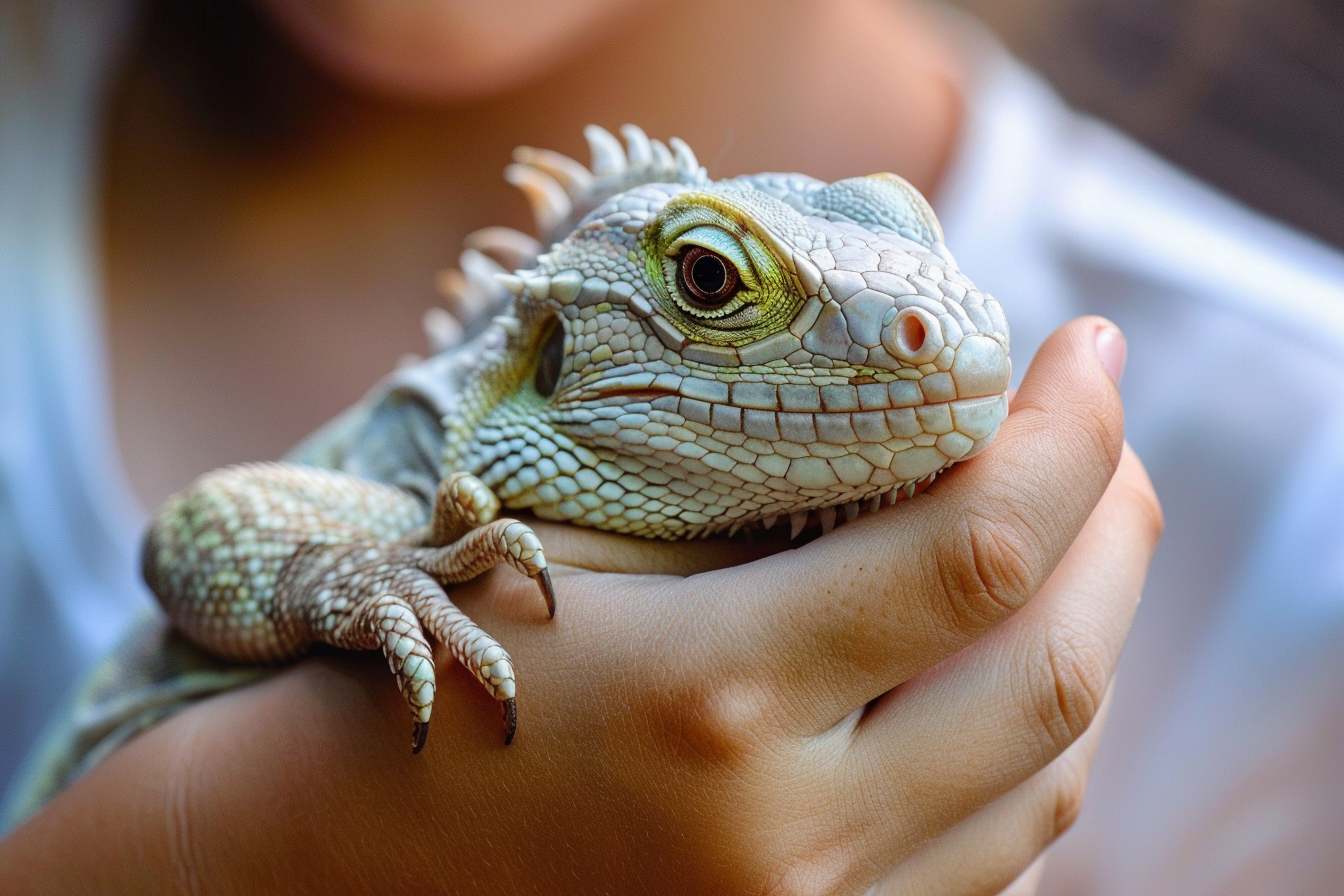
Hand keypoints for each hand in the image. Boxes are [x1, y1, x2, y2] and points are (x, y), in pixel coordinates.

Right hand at [0, 317, 1159, 894]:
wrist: (363, 859)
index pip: (975, 551)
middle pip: (1054, 674)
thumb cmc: (460, 670)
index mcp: (712, 699)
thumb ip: (771, 513)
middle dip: (1114, 527)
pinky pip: (998, 859)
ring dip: (1086, 636)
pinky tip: (999, 666)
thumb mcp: (594, 556)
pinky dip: (1027, 747)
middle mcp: (788, 838)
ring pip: (1049, 780)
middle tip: (1103, 434)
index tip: (1090, 347)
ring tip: (1074, 536)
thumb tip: (945, 438)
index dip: (1068, 433)